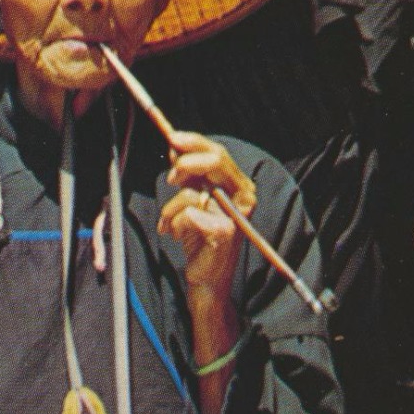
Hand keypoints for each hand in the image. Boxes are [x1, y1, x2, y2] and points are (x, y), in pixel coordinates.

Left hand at [157, 131, 254, 306]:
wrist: (205, 276)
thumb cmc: (198, 235)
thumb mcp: (193, 197)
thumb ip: (189, 173)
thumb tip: (175, 146)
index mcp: (238, 185)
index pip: (219, 153)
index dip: (195, 142)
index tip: (172, 137)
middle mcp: (244, 197)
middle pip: (216, 161)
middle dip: (186, 164)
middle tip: (170, 178)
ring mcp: (236, 215)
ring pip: (192, 192)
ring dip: (170, 209)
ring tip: (170, 223)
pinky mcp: (224, 232)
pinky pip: (187, 214)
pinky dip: (173, 225)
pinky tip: (176, 235)